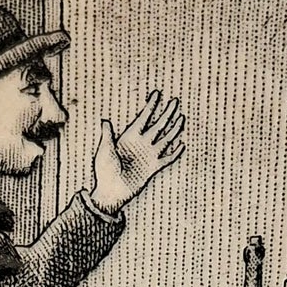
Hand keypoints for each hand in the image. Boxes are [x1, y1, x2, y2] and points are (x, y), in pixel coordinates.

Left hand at [91, 89, 185, 214]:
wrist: (111, 192)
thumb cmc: (104, 171)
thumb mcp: (105, 151)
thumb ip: (107, 136)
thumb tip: (105, 120)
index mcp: (130, 137)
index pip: (144, 118)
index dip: (151, 105)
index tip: (157, 93)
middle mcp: (141, 144)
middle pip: (158, 125)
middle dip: (167, 113)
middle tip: (175, 101)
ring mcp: (148, 155)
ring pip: (166, 139)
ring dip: (174, 129)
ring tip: (182, 117)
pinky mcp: (153, 168)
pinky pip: (167, 159)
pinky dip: (175, 153)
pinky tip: (182, 145)